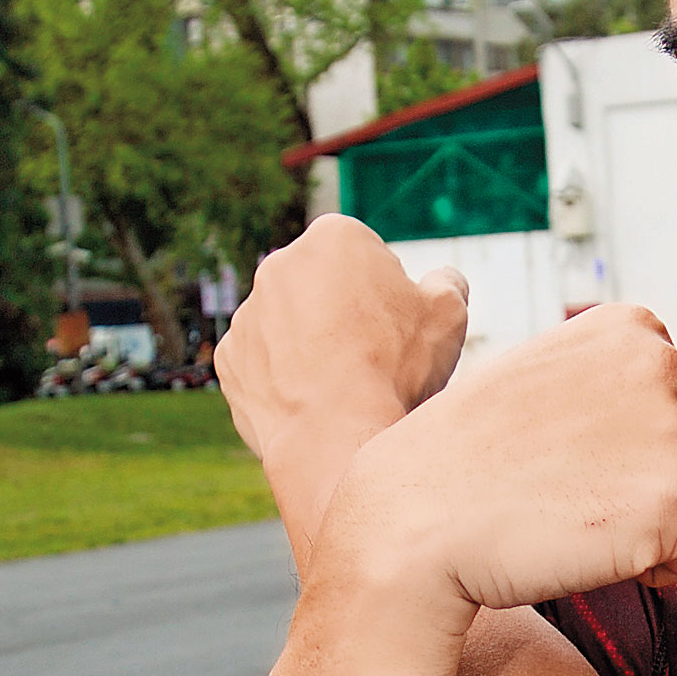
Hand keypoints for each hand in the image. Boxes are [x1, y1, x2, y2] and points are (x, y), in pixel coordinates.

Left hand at [221, 215, 472, 535]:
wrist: (335, 438)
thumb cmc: (395, 367)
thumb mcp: (448, 314)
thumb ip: (446, 283)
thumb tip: (442, 279)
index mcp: (332, 237)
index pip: (367, 256)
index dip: (389, 293)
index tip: (397, 328)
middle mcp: (278, 265)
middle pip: (323, 286)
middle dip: (345, 313)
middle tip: (373, 359)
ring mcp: (247, 314)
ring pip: (291, 325)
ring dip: (313, 346)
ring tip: (343, 389)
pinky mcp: (228, 359)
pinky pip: (264, 364)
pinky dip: (284, 379)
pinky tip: (313, 404)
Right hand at [325, 300, 676, 615]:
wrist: (415, 519)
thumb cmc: (466, 461)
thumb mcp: (544, 377)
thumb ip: (611, 380)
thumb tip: (664, 412)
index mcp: (634, 328)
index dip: (623, 453)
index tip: (562, 457)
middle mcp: (666, 363)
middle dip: (644, 490)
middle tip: (562, 492)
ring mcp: (675, 430)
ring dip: (645, 531)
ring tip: (569, 516)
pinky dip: (650, 573)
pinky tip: (583, 548)